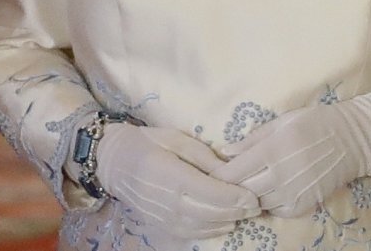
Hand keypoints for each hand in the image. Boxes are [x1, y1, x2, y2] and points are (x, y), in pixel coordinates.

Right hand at [94, 123, 259, 238]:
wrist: (114, 162)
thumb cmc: (146, 142)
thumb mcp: (174, 138)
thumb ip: (202, 154)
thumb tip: (228, 167)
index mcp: (172, 175)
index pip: (211, 192)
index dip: (235, 197)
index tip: (253, 196)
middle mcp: (169, 201)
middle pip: (211, 213)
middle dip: (237, 211)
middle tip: (256, 205)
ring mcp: (165, 217)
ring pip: (204, 226)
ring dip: (228, 222)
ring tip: (245, 214)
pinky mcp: (162, 225)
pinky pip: (192, 233)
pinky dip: (212, 230)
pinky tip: (225, 222)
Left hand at [219, 91, 370, 218]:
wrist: (352, 140)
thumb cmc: (312, 123)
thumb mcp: (279, 122)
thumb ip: (251, 139)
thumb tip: (225, 152)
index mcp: (272, 150)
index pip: (234, 171)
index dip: (217, 175)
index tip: (207, 173)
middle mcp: (282, 174)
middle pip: (242, 190)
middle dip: (228, 187)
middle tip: (218, 181)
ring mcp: (295, 193)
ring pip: (258, 202)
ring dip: (246, 196)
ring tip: (239, 186)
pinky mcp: (305, 205)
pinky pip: (276, 210)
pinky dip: (266, 203)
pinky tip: (264, 192)